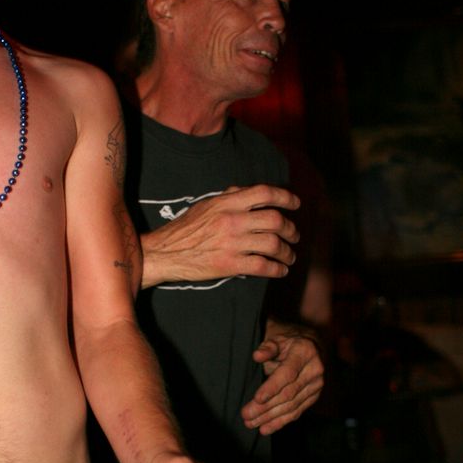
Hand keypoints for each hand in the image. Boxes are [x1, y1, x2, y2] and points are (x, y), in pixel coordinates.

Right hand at [141, 184, 299, 287]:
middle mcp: (232, 220)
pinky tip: (280, 270)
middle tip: (294, 236)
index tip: (296, 204)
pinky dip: (277, 269)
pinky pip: (263, 266)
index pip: (264, 193)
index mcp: (226, 203)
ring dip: (287, 252)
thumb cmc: (185, 228)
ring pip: (273, 245)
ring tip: (290, 256)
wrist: (165, 252)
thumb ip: (229, 197)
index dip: (286, 197)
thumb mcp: (206, 204)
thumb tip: (249, 192)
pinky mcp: (229, 264)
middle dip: (291, 230)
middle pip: (275, 220)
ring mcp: (232, 243)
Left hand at [240, 323, 323, 434]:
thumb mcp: (277, 338)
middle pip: (288, 393)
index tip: (257, 399)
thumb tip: (257, 355)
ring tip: (251, 423)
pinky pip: (297, 412)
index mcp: (305, 352)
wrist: (311, 345)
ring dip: (270, 418)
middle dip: (266, 407)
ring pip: (292, 406)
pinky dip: (280, 422)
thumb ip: (267, 347)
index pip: (288, 373)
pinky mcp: (314, 396)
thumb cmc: (288, 341)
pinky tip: (265, 428)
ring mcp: (316, 385)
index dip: (272, 387)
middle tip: (246, 415)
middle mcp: (315, 370)